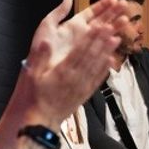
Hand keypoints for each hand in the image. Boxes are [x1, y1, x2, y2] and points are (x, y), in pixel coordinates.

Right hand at [21, 0, 127, 124]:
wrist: (41, 122)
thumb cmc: (34, 98)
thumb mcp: (31, 77)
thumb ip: (40, 58)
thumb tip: (45, 41)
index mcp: (63, 72)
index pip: (79, 51)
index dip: (90, 37)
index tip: (99, 26)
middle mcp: (76, 78)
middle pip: (92, 56)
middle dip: (102, 40)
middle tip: (113, 26)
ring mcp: (83, 86)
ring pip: (98, 66)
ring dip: (107, 51)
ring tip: (116, 38)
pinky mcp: (86, 94)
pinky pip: (98, 79)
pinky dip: (105, 68)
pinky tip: (111, 60)